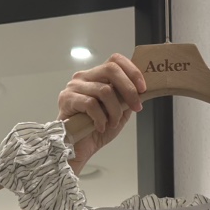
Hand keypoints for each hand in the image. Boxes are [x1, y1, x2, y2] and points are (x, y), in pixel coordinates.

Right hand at [57, 53, 145, 167]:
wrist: (78, 148)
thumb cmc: (96, 130)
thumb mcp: (118, 113)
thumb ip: (127, 99)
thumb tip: (142, 90)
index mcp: (96, 77)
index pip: (115, 60)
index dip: (132, 72)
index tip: (143, 89)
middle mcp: (84, 77)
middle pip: (111, 70)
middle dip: (129, 89)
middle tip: (136, 107)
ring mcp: (74, 87)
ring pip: (104, 90)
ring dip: (115, 111)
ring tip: (112, 123)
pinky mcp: (67, 99)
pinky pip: (91, 104)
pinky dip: (101, 119)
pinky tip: (100, 127)